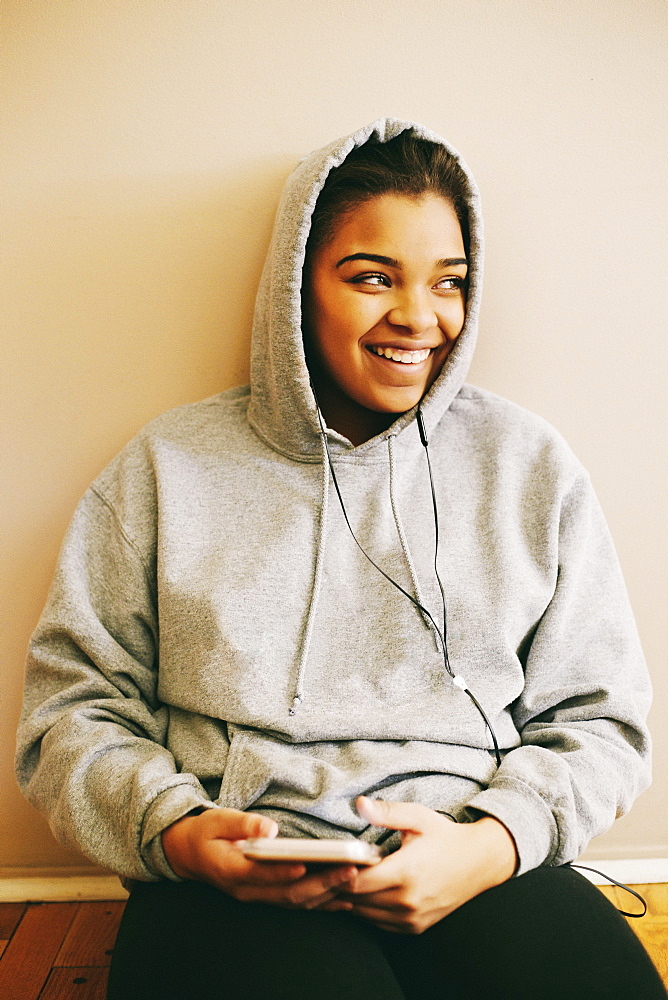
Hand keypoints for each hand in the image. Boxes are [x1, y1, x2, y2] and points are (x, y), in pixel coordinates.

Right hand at [161, 807, 357, 908]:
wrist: (190, 854)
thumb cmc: (206, 833)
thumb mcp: (217, 821)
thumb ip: (242, 823)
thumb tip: (270, 828)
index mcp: (232, 870)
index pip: (262, 874)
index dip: (284, 872)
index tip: (308, 865)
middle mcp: (247, 891)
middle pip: (287, 894)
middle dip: (321, 884)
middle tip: (350, 871)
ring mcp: (258, 897)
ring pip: (296, 902)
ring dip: (327, 895)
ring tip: (355, 882)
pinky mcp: (267, 897)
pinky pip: (298, 904)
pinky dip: (322, 903)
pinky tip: (344, 899)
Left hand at [320, 796, 517, 933]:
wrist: (479, 863)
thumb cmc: (445, 837)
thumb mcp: (418, 817)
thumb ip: (386, 812)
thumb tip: (359, 804)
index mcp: (406, 872)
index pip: (356, 881)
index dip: (338, 871)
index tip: (328, 860)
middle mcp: (408, 901)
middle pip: (356, 900)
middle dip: (339, 885)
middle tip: (327, 869)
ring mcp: (412, 918)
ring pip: (365, 915)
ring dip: (352, 899)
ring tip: (344, 878)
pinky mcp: (415, 927)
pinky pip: (379, 923)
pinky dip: (368, 910)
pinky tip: (365, 892)